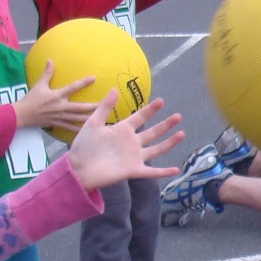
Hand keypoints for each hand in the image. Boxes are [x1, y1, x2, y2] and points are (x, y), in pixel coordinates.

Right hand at [13, 60, 95, 132]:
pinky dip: (80, 130)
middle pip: (80, 107)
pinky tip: (89, 132)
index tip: (94, 78)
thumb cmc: (31, 99)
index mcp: (57, 96)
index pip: (72, 87)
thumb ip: (47, 73)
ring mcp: (60, 117)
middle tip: (105, 105)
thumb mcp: (39, 85)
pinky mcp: (58, 124)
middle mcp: (61, 107)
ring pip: (78, 119)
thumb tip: (50, 60)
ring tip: (103, 120)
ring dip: (90, 119)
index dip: (83, 82)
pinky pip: (71, 128)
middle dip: (93, 106)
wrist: (22, 115)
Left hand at [66, 94, 183, 190]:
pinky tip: (176, 170)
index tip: (161, 101)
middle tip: (178, 116)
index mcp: (122, 130)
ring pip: (157, 149)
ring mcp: (134, 157)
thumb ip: (105, 107)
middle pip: (153, 132)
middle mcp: (131, 143)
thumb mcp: (93, 123)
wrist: (78, 168)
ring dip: (169, 142)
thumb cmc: (83, 146)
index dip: (150, 110)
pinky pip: (152, 172)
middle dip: (166, 124)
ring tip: (181, 134)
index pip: (140, 117)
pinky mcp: (133, 170)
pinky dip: (164, 172)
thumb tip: (115, 89)